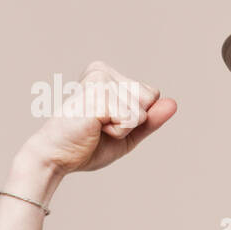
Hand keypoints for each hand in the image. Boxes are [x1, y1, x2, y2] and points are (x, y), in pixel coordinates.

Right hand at [25, 60, 177, 175]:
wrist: (57, 157)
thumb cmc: (88, 145)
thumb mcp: (128, 133)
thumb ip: (151, 119)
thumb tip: (174, 103)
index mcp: (107, 74)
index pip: (152, 94)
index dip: (137, 117)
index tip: (109, 121)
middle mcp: (102, 72)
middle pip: (150, 98)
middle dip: (133, 121)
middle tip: (102, 125)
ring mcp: (99, 81)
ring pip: (141, 110)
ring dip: (123, 128)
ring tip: (96, 126)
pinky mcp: (98, 95)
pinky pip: (131, 119)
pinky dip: (118, 131)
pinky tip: (94, 127)